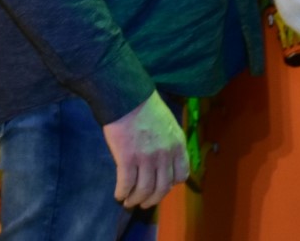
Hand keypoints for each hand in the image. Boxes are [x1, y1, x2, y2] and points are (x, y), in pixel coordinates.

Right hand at [101, 92, 188, 209]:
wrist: (128, 97)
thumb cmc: (147, 107)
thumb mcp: (168, 124)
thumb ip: (170, 143)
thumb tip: (164, 161)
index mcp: (178, 144)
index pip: (181, 175)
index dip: (171, 185)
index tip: (161, 187)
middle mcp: (165, 154)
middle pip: (162, 188)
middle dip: (152, 199)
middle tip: (143, 203)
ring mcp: (146, 158)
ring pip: (144, 190)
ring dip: (136, 200)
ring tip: (128, 201)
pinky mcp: (127, 159)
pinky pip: (126, 184)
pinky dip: (122, 193)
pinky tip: (119, 194)